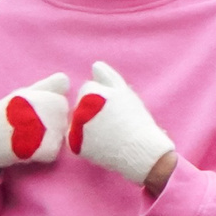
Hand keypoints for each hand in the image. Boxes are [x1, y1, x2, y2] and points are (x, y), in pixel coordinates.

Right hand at [0, 74, 70, 176]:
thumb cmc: (3, 114)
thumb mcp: (23, 94)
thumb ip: (47, 86)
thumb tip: (66, 79)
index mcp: (47, 95)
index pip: (61, 103)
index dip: (47, 111)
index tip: (30, 113)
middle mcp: (50, 110)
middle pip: (62, 121)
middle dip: (49, 126)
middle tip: (26, 128)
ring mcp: (51, 130)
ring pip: (59, 137)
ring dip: (46, 140)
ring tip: (26, 137)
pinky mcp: (48, 149)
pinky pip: (53, 153)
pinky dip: (41, 155)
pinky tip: (27, 148)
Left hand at [68, 61, 177, 189]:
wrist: (139, 150)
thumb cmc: (134, 118)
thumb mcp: (125, 91)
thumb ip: (108, 76)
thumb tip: (95, 66)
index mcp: (89, 93)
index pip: (89, 89)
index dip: (104, 97)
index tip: (115, 108)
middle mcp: (78, 109)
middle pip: (82, 104)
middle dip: (94, 109)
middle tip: (113, 121)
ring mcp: (76, 129)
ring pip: (79, 121)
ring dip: (89, 124)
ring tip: (109, 132)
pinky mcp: (76, 147)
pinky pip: (76, 139)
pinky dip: (86, 141)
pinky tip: (101, 142)